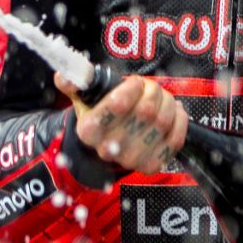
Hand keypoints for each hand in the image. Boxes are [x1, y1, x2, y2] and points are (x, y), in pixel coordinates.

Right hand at [54, 70, 187, 174]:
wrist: (109, 145)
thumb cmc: (100, 116)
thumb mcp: (85, 98)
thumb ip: (75, 83)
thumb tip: (63, 76)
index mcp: (89, 130)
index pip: (116, 105)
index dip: (131, 89)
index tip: (135, 82)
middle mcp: (109, 149)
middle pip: (145, 111)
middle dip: (153, 92)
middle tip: (150, 87)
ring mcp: (132, 160)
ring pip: (162, 122)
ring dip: (167, 103)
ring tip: (162, 97)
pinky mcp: (152, 166)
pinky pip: (175, 139)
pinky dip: (179, 120)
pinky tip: (174, 110)